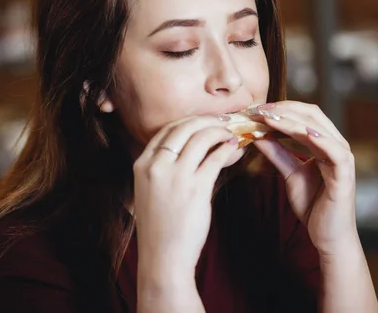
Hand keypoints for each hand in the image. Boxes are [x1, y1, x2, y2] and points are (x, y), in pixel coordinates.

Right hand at [133, 115, 236, 278]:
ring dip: (220, 132)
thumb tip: (197, 146)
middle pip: (185, 127)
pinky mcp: (196, 188)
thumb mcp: (152, 190)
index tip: (205, 121)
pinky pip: (216, 158)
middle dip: (207, 120)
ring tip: (232, 134)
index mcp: (142, 164)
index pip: (167, 130)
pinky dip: (228, 150)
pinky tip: (234, 149)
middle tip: (224, 121)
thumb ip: (166, 166)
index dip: (190, 121)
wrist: (163, 258)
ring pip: (202, 138)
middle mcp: (156, 166)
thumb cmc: (161, 226)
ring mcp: (176, 176)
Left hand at [249, 101, 356, 255]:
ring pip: (319, 128)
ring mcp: (343, 157)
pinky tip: (301, 132)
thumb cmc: (313, 206)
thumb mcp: (290, 174)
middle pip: (311, 115)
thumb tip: (257, 134)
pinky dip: (318, 138)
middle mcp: (336, 145)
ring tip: (269, 117)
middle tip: (257, 110)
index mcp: (324, 143)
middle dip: (283, 110)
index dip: (280, 109)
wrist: (328, 237)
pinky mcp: (346, 173)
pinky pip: (334, 150)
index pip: (303, 115)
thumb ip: (277, 153)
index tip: (255, 109)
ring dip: (293, 120)